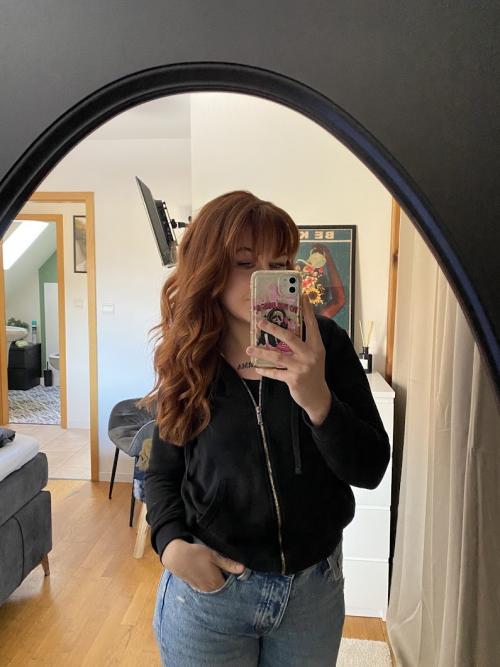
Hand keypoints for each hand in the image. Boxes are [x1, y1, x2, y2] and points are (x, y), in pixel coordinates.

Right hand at [161, 539, 244, 591]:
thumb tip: (243, 569)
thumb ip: (228, 564)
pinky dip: (207, 582)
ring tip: (212, 569)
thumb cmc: (196, 554)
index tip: (230, 569)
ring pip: (213, 588)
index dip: (232, 576)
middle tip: (221, 567)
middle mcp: (209, 589)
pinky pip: (205, 587)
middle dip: (224, 579)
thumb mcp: (214, 556)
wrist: (176, 556)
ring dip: (215, 581)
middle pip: (222, 587)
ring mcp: (201, 589)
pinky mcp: (194, 586)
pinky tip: (204, 572)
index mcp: (216, 582)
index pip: (230, 584)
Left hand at [246, 294, 331, 425]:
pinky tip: (257, 367)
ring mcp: (302, 367)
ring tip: (248, 348)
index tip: (301, 295)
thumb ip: (304, 342)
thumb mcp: (314, 355)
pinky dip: (265, 370)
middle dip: (273, 328)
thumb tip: (288, 326)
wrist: (318, 397)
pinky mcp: (294, 380)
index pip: (311, 324)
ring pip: (278, 356)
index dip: (306, 310)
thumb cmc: (313, 372)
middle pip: (290, 337)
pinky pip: (275, 373)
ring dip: (261, 351)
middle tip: (258, 321)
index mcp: (317, 346)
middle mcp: (311, 354)